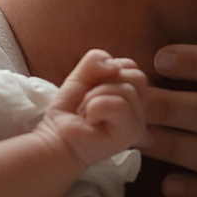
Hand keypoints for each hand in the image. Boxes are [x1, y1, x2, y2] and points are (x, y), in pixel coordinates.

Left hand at [36, 49, 148, 168]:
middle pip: (137, 77)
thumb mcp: (81, 74)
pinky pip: (119, 105)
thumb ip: (97, 59)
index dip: (108, 72)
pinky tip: (91, 120)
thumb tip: (114, 65)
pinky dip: (97, 107)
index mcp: (133, 94)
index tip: (92, 89)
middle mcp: (140, 109)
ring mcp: (138, 123)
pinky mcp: (131, 134)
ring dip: (96, 97)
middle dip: (105, 83)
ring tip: (88, 112)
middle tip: (89, 102)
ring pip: (127, 90)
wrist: (56, 137)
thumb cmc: (70, 109)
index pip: (133, 67)